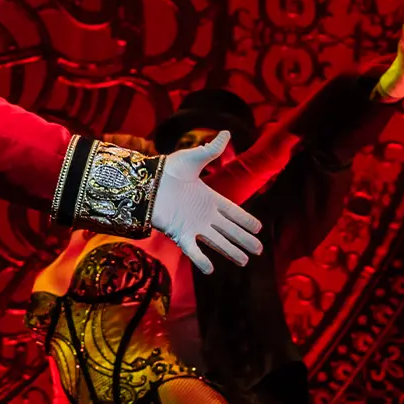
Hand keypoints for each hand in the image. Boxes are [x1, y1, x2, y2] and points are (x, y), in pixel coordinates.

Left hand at [149, 132, 263, 273]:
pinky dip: (201, 260)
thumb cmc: (167, 169)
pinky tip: (211, 270)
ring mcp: (192, 226)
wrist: (145, 182)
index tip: (259, 229)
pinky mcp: (179, 234)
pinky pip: (193, 250)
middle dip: (244, 240)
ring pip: (217, 242)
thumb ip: (211, 150)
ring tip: (245, 261)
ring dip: (230, 252)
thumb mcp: (193, 158)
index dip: (246, 221)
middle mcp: (204, 215)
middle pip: (229, 230)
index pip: (233, 212)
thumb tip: (227, 133)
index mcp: (209, 198)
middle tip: (259, 251)